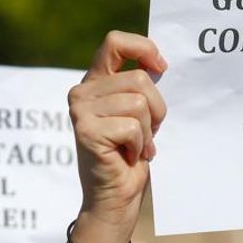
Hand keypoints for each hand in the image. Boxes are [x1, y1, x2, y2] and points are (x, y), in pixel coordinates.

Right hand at [69, 31, 167, 229]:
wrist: (115, 199)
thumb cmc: (130, 156)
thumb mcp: (138, 115)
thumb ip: (140, 88)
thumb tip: (160, 65)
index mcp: (95, 82)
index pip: (115, 43)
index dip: (143, 48)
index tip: (161, 67)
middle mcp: (82, 92)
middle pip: (139, 79)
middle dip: (156, 109)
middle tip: (146, 133)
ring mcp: (81, 110)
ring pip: (138, 103)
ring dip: (146, 131)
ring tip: (135, 146)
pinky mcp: (86, 130)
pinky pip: (132, 126)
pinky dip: (139, 145)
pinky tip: (128, 156)